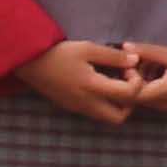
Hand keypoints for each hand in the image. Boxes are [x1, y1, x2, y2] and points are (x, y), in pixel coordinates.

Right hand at [13, 38, 138, 126]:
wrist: (30, 64)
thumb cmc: (59, 53)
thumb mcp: (88, 48)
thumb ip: (113, 56)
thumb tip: (136, 61)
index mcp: (92, 87)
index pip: (128, 96)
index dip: (137, 82)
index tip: (129, 68)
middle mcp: (86, 103)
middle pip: (119, 117)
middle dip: (131, 102)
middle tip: (127, 81)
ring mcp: (78, 108)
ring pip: (106, 117)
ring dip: (118, 103)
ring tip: (115, 80)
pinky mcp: (72, 108)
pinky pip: (95, 112)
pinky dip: (105, 102)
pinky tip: (102, 83)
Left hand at [120, 39, 166, 115]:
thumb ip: (148, 51)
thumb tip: (124, 46)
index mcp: (161, 94)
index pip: (130, 95)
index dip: (125, 80)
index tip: (131, 63)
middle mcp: (162, 106)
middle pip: (134, 98)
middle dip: (132, 79)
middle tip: (137, 60)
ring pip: (143, 97)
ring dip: (141, 80)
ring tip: (150, 61)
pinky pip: (152, 97)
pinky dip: (150, 84)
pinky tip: (160, 68)